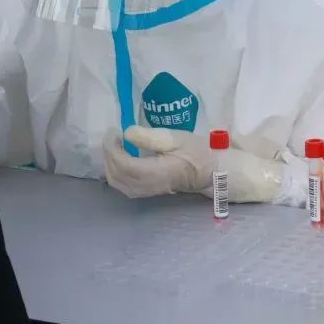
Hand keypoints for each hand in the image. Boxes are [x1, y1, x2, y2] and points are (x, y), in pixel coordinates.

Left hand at [103, 126, 287, 202]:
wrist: (214, 172)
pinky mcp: (149, 192)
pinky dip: (117, 172)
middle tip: (112, 136)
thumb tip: (127, 134)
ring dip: (111, 164)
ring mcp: (149, 192)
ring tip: (115, 146)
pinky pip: (125, 187)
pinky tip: (121, 158)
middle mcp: (151, 186)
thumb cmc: (199, 152)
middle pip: (117, 176)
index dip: (113, 149)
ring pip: (118, 184)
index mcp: (159, 172)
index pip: (125, 165)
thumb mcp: (178, 138)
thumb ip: (152, 137)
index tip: (113, 131)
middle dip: (109, 155)